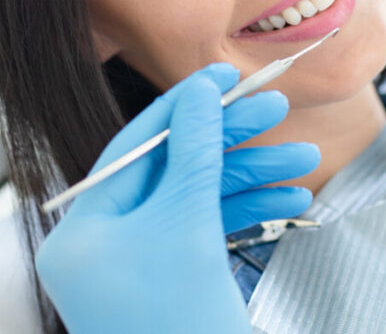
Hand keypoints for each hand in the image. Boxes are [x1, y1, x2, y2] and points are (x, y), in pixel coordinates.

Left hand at [36, 63, 319, 333]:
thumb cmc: (181, 326)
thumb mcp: (189, 224)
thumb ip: (195, 149)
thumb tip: (200, 90)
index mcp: (82, 232)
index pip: (134, 146)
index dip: (183, 105)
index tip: (224, 77)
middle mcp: (102, 247)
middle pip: (171, 171)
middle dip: (230, 143)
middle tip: (276, 112)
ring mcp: (136, 267)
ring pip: (196, 202)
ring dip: (252, 180)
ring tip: (304, 164)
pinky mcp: (169, 283)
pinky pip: (205, 234)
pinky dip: (246, 216)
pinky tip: (289, 202)